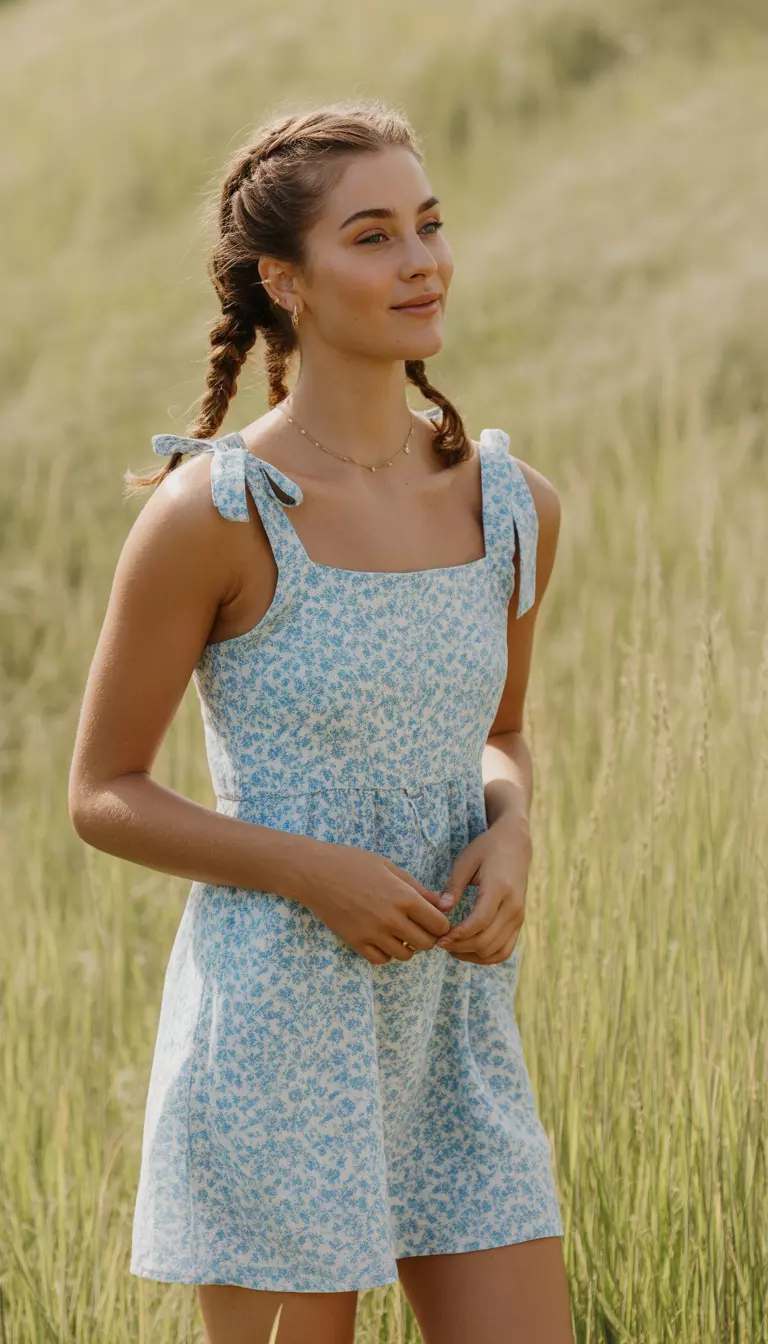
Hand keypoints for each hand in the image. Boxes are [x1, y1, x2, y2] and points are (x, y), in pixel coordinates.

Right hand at [292, 840, 451, 964]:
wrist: (316, 873)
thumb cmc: (354, 863)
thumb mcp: (390, 867)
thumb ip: (417, 888)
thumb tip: (440, 905)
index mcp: (404, 897)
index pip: (439, 925)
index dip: (441, 923)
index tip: (435, 920)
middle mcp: (392, 919)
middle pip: (426, 944)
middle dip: (428, 937)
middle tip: (419, 927)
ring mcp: (373, 934)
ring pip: (405, 955)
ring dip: (407, 946)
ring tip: (399, 932)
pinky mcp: (356, 942)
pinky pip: (381, 960)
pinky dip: (386, 953)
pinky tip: (382, 939)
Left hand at [432, 817, 531, 963]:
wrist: (515, 845)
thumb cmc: (486, 850)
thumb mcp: (465, 861)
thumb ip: (453, 886)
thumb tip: (441, 909)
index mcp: (499, 888)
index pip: (480, 922)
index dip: (459, 935)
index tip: (440, 939)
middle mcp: (513, 907)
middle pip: (486, 940)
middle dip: (460, 947)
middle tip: (439, 943)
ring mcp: (519, 917)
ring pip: (496, 951)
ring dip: (472, 955)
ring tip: (451, 948)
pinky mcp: (519, 923)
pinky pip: (505, 951)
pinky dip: (486, 957)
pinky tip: (468, 950)